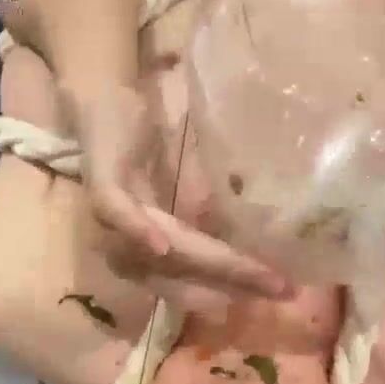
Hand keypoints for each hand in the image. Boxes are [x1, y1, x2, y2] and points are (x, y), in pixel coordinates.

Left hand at [63, 82, 293, 306]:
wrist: (107, 91)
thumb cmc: (149, 137)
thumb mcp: (189, 180)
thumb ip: (211, 209)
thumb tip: (264, 231)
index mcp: (148, 249)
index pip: (195, 281)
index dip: (238, 287)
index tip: (283, 292)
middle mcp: (127, 246)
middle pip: (185, 274)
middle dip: (235, 282)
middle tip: (283, 288)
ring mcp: (112, 220)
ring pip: (160, 254)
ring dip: (206, 264)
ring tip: (252, 271)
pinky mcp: (101, 187)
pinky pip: (121, 215)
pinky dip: (141, 231)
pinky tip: (163, 247)